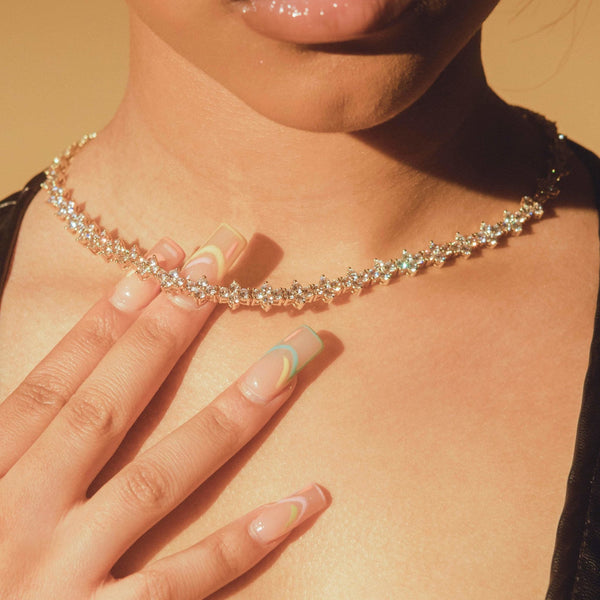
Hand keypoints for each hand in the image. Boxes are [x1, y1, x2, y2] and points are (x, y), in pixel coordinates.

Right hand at [0, 226, 326, 599]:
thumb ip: (20, 439)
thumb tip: (72, 380)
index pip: (57, 381)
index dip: (111, 317)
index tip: (168, 260)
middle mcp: (20, 519)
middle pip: (109, 406)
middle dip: (169, 329)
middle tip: (224, 265)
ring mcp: (60, 579)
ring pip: (158, 480)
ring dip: (229, 416)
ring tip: (289, 360)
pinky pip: (181, 584)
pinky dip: (242, 543)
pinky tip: (304, 500)